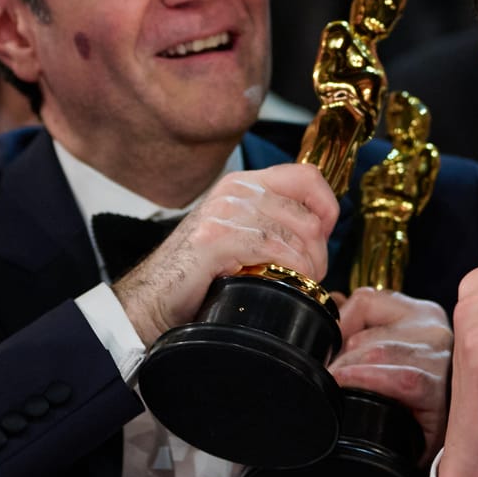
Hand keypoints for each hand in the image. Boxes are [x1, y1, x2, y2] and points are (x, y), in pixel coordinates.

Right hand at [111, 162, 338, 339]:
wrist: (150, 300)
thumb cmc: (197, 274)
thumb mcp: (237, 234)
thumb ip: (270, 221)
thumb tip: (318, 231)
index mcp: (243, 184)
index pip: (307, 176)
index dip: (327, 206)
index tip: (326, 235)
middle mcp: (236, 190)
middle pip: (308, 212)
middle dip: (320, 250)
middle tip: (311, 274)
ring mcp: (226, 211)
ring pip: (298, 231)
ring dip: (309, 265)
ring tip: (299, 283)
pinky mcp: (217, 237)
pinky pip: (276, 248)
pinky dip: (291, 269)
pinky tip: (283, 283)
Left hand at [331, 288, 452, 462]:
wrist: (456, 452)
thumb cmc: (414, 406)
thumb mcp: (391, 358)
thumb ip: (363, 327)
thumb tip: (335, 302)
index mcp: (421, 315)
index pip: (366, 300)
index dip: (338, 324)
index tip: (325, 351)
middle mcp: (436, 329)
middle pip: (366, 331)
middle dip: (337, 358)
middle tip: (323, 381)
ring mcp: (443, 359)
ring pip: (378, 351)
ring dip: (346, 372)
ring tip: (332, 389)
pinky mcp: (443, 390)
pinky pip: (401, 379)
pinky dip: (369, 381)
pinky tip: (350, 388)